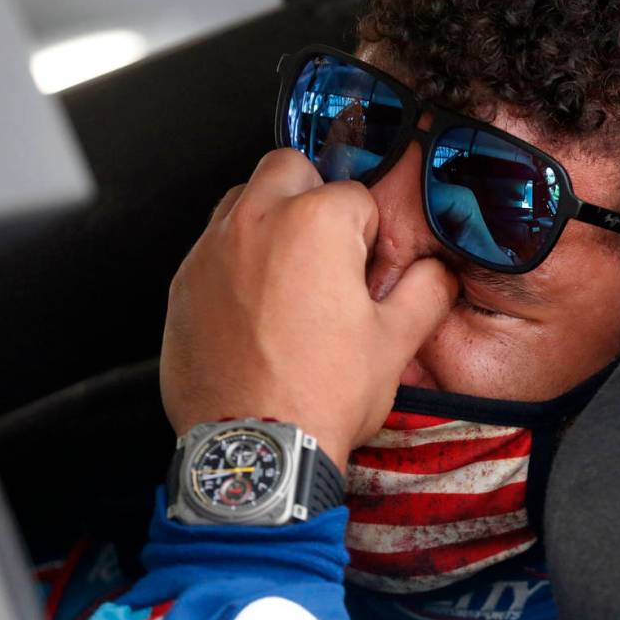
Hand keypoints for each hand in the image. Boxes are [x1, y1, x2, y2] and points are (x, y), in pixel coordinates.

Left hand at [160, 149, 457, 471]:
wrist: (256, 451)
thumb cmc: (322, 394)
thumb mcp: (396, 342)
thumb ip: (427, 290)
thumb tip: (437, 271)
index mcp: (315, 224)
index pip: (356, 196)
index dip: (370, 235)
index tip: (367, 272)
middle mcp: (255, 222)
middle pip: (289, 168)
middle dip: (314, 196)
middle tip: (328, 251)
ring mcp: (210, 252)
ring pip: (242, 200)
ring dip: (270, 220)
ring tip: (291, 277)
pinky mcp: (182, 285)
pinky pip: (212, 248)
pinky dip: (235, 260)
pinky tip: (256, 308)